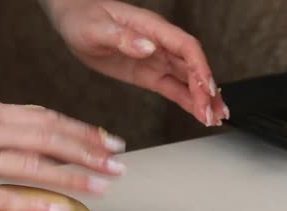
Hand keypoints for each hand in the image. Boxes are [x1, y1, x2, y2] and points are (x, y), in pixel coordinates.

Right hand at [0, 98, 125, 210]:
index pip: (45, 118)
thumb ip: (0, 119)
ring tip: (103, 185)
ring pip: (30, 166)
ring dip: (72, 176)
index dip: (82, 130)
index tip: (109, 141)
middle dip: (88, 151)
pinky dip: (33, 205)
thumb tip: (41, 123)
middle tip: (118, 163)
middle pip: (46, 138)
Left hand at [40, 0, 228, 126]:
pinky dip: (187, 101)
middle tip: (212, 113)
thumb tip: (148, 47)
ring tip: (214, 118)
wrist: (71, 20)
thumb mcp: (97, 27)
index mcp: (153, 28)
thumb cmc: (83, 16)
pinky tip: (198, 113)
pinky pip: (173, 88)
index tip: (206, 88)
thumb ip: (123, 37)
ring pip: (188, 79)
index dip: (200, 68)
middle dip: (206, 90)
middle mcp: (160, 43)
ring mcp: (157, 59)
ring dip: (203, 98)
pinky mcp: (149, 74)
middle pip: (193, 66)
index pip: (186, 48)